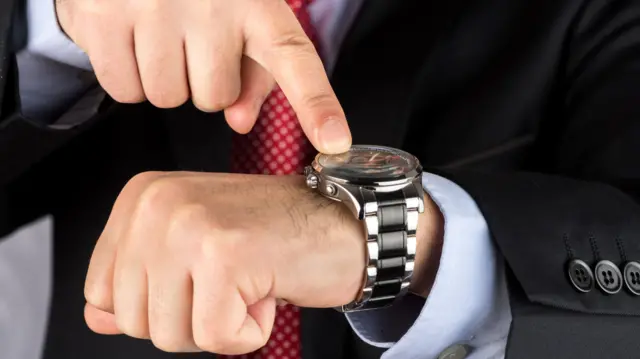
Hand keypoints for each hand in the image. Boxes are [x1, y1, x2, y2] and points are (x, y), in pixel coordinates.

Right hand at [55, 0, 350, 153]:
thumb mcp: (237, 22)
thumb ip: (252, 75)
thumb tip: (240, 123)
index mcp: (255, 3)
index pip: (293, 58)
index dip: (317, 104)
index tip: (335, 141)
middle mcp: (210, 0)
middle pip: (214, 98)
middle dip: (201, 82)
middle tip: (189, 43)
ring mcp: (156, 5)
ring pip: (168, 97)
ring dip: (163, 80)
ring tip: (157, 36)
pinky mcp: (105, 16)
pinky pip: (124, 90)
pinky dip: (126, 77)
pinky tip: (129, 40)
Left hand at [83, 172, 441, 353]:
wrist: (344, 223)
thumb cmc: (275, 237)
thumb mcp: (194, 256)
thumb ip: (140, 284)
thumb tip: (95, 316)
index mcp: (141, 198)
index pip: (101, 291)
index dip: (160, 303)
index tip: (203, 276)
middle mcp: (156, 204)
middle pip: (133, 319)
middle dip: (190, 319)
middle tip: (233, 281)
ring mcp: (188, 225)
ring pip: (168, 335)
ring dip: (220, 325)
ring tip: (250, 281)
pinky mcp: (224, 255)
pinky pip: (216, 337)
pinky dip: (250, 332)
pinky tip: (268, 290)